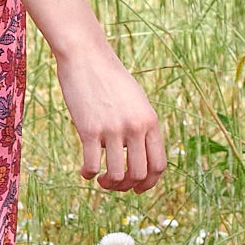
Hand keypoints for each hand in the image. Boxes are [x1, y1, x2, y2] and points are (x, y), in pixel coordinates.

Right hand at [55, 39, 165, 191]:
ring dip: (108, 184)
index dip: (150, 183)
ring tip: (100, 179)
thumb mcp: (135, 100)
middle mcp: (135, 127)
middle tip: (115, 184)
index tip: (137, 188)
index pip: (159, 165)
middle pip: (139, 174)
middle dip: (127, 186)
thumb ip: (141, 125)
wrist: (86, 56)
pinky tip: (85, 172)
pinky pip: (92, 165)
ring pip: (117, 175)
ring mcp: (113, 129)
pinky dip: (89, 174)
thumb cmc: (109, 77)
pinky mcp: (89, 129)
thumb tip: (137, 152)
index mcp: (150, 120)